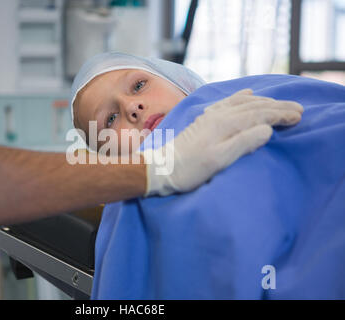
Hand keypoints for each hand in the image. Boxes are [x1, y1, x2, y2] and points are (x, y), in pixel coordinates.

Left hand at [143, 89, 303, 195]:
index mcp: (225, 124)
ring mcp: (211, 116)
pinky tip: (247, 94)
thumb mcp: (219, 161)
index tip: (299, 116)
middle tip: (298, 109)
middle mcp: (219, 115)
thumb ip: (243, 143)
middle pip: (254, 105)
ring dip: (263, 101)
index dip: (280, 114)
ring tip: (279, 103)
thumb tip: (266, 129)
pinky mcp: (205, 120)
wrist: (162, 168)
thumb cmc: (190, 169)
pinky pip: (228, 102)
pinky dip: (241, 97)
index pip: (260, 114)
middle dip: (277, 106)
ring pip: (242, 102)